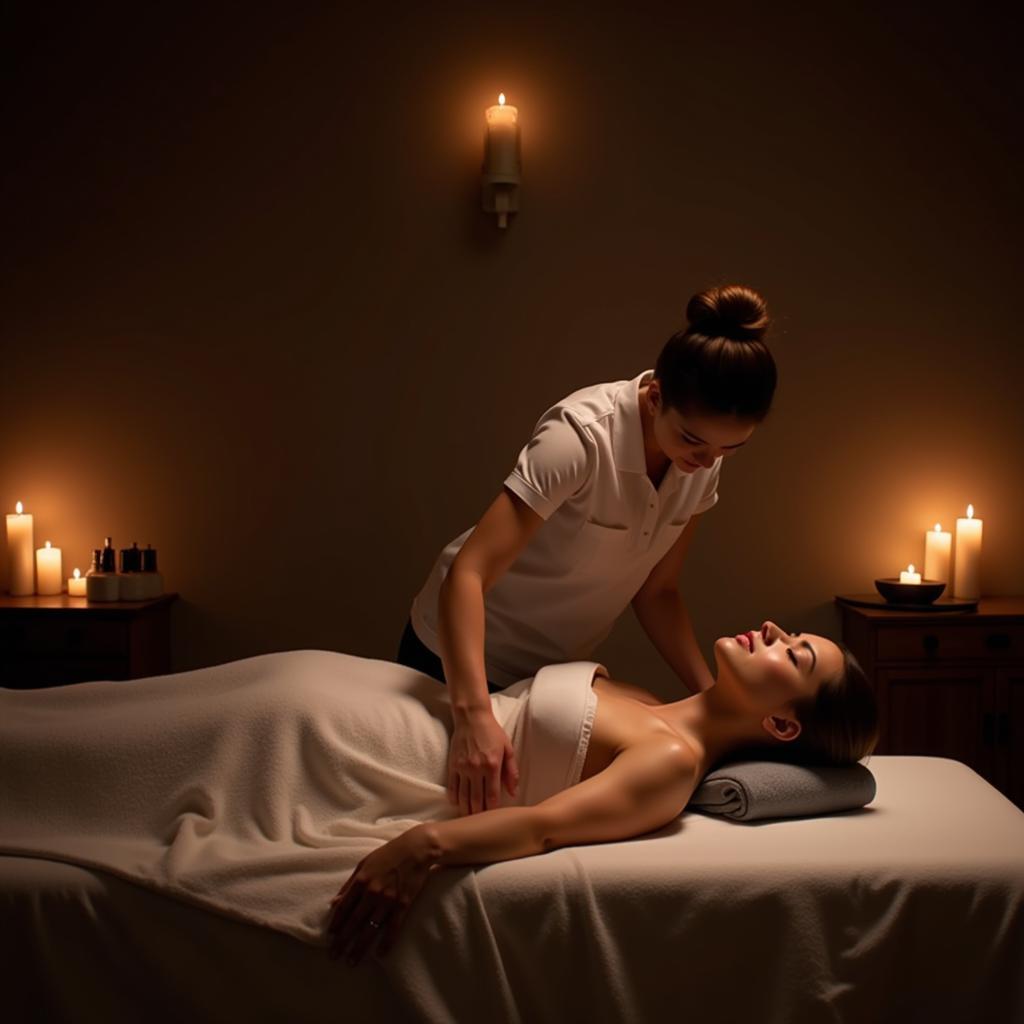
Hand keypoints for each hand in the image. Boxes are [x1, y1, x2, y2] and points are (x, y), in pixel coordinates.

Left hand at [327, 826, 438, 965]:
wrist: (416, 849)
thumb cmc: (389, 854)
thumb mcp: (364, 864)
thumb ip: (349, 884)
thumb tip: (334, 903)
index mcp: (361, 881)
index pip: (343, 908)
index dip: (336, 924)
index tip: (330, 936)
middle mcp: (372, 892)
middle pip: (353, 922)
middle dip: (342, 942)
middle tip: (334, 956)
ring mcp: (388, 900)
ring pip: (370, 929)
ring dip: (360, 947)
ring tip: (351, 961)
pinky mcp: (403, 905)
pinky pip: (393, 928)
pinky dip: (386, 942)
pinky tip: (380, 954)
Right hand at [447, 708, 518, 815]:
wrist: (471, 717)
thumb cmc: (492, 732)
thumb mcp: (508, 749)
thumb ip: (512, 772)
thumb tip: (514, 792)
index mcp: (492, 766)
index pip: (492, 796)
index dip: (493, 810)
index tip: (494, 819)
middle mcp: (476, 769)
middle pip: (477, 800)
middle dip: (479, 815)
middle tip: (481, 825)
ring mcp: (463, 768)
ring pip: (463, 797)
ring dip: (466, 810)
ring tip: (469, 820)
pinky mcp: (453, 765)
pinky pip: (452, 787)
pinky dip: (455, 798)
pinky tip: (458, 805)